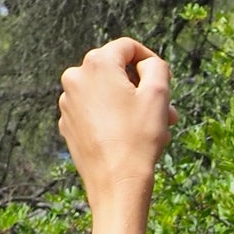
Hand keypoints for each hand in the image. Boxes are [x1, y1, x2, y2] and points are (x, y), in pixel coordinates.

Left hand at [59, 37, 178, 208]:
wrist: (117, 185)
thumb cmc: (139, 140)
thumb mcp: (158, 96)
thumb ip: (157, 67)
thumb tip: (148, 64)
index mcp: (97, 64)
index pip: (128, 47)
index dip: (150, 61)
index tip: (165, 81)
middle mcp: (76, 77)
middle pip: (116, 72)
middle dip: (142, 89)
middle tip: (165, 112)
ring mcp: (68, 102)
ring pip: (105, 94)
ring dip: (129, 106)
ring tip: (151, 130)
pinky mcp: (68, 124)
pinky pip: (94, 113)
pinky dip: (112, 119)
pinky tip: (129, 139)